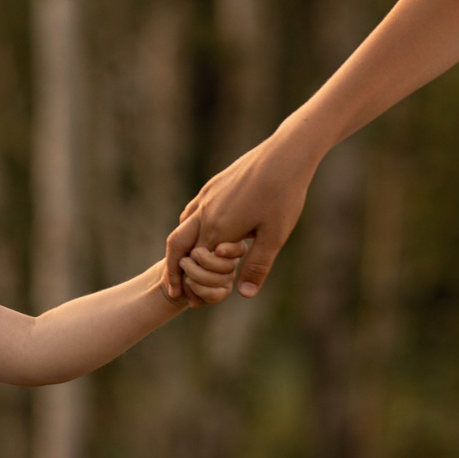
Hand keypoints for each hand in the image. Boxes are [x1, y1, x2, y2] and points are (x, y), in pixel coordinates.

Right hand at [161, 131, 322, 300]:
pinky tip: (201, 232)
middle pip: (177, 247)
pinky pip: (191, 212)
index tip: (194, 303)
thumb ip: (257, 266)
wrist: (285, 154)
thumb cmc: (283, 195)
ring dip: (180, 250)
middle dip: (173, 271)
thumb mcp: (275, 235)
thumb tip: (244, 295)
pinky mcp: (212, 187)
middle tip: (175, 290)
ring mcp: (206, 198)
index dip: (193, 286)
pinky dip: (189, 229)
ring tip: (187, 265)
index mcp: (218, 230)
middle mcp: (205, 214)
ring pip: (182, 228)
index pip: (195, 265)